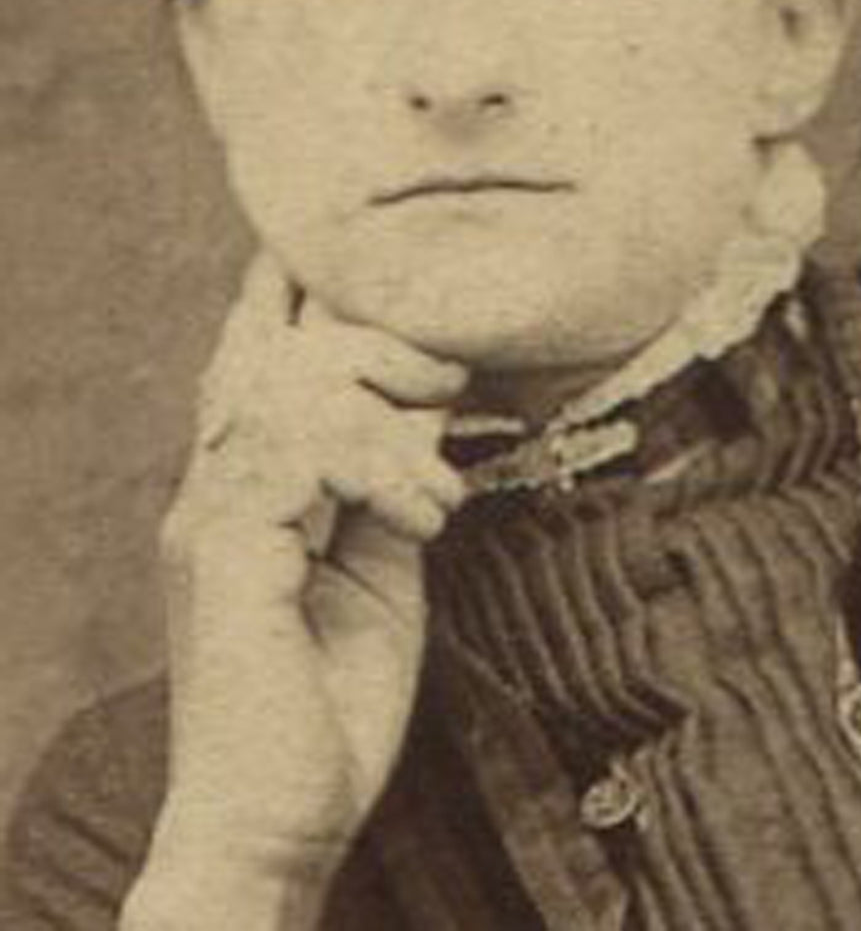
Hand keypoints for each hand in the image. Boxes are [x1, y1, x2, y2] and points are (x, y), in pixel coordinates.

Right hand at [147, 253, 468, 887]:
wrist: (277, 824)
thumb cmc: (328, 705)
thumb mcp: (381, 570)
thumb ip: (387, 481)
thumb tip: (426, 403)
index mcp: (241, 488)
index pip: (253, 362)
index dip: (288, 293)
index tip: (338, 244)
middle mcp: (212, 488)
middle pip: (271, 353)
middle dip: (365, 336)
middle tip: (443, 378)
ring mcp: (209, 516)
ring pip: (288, 388)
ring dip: (385, 412)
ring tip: (437, 486)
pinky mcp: (225, 552)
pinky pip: (301, 451)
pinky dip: (379, 468)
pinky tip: (423, 517)